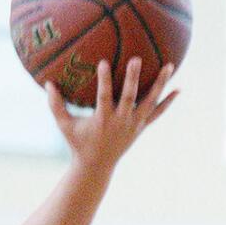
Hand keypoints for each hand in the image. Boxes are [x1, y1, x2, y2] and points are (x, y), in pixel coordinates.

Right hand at [46, 56, 178, 170]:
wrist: (97, 165)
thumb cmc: (78, 142)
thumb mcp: (64, 126)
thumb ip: (55, 105)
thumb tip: (46, 82)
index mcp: (103, 119)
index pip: (104, 97)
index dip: (104, 80)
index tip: (104, 62)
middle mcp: (121, 121)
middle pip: (130, 97)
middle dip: (134, 78)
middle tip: (137, 59)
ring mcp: (134, 124)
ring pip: (150, 102)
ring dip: (160, 84)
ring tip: (170, 65)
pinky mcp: (141, 127)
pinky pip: (157, 113)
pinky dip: (168, 102)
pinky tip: (179, 90)